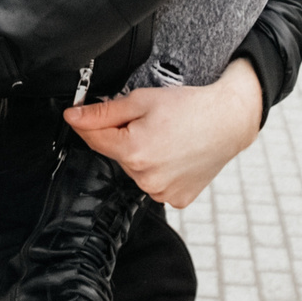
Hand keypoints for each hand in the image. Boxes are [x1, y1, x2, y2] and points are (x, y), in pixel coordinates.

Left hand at [64, 61, 266, 209]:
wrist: (229, 121)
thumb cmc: (190, 107)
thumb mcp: (141, 100)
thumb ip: (102, 112)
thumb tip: (73, 117)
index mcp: (133, 151)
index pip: (93, 139)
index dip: (87, 124)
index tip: (83, 114)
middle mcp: (145, 178)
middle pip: (117, 155)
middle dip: (124, 139)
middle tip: (150, 124)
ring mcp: (161, 193)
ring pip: (135, 171)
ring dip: (141, 156)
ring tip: (167, 139)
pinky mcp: (175, 200)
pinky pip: (155, 184)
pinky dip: (160, 171)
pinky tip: (175, 156)